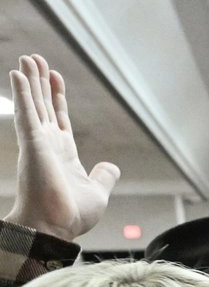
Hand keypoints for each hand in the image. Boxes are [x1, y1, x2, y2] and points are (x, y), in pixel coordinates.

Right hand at [4, 55, 119, 239]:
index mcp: (64, 153)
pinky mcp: (33, 144)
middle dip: (40, 82)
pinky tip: (19, 74)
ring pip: (33, 104)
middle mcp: (48, 145)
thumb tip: (111, 166)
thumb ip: (104, 176)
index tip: (55, 77)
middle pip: (43, 106)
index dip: (57, 98)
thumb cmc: (72, 215)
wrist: (56, 227)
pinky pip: (26, 113)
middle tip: (36, 59)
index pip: (59, 118)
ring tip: (28, 58)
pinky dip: (23, 93)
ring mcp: (39, 143)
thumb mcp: (98, 191)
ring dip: (30, 81)